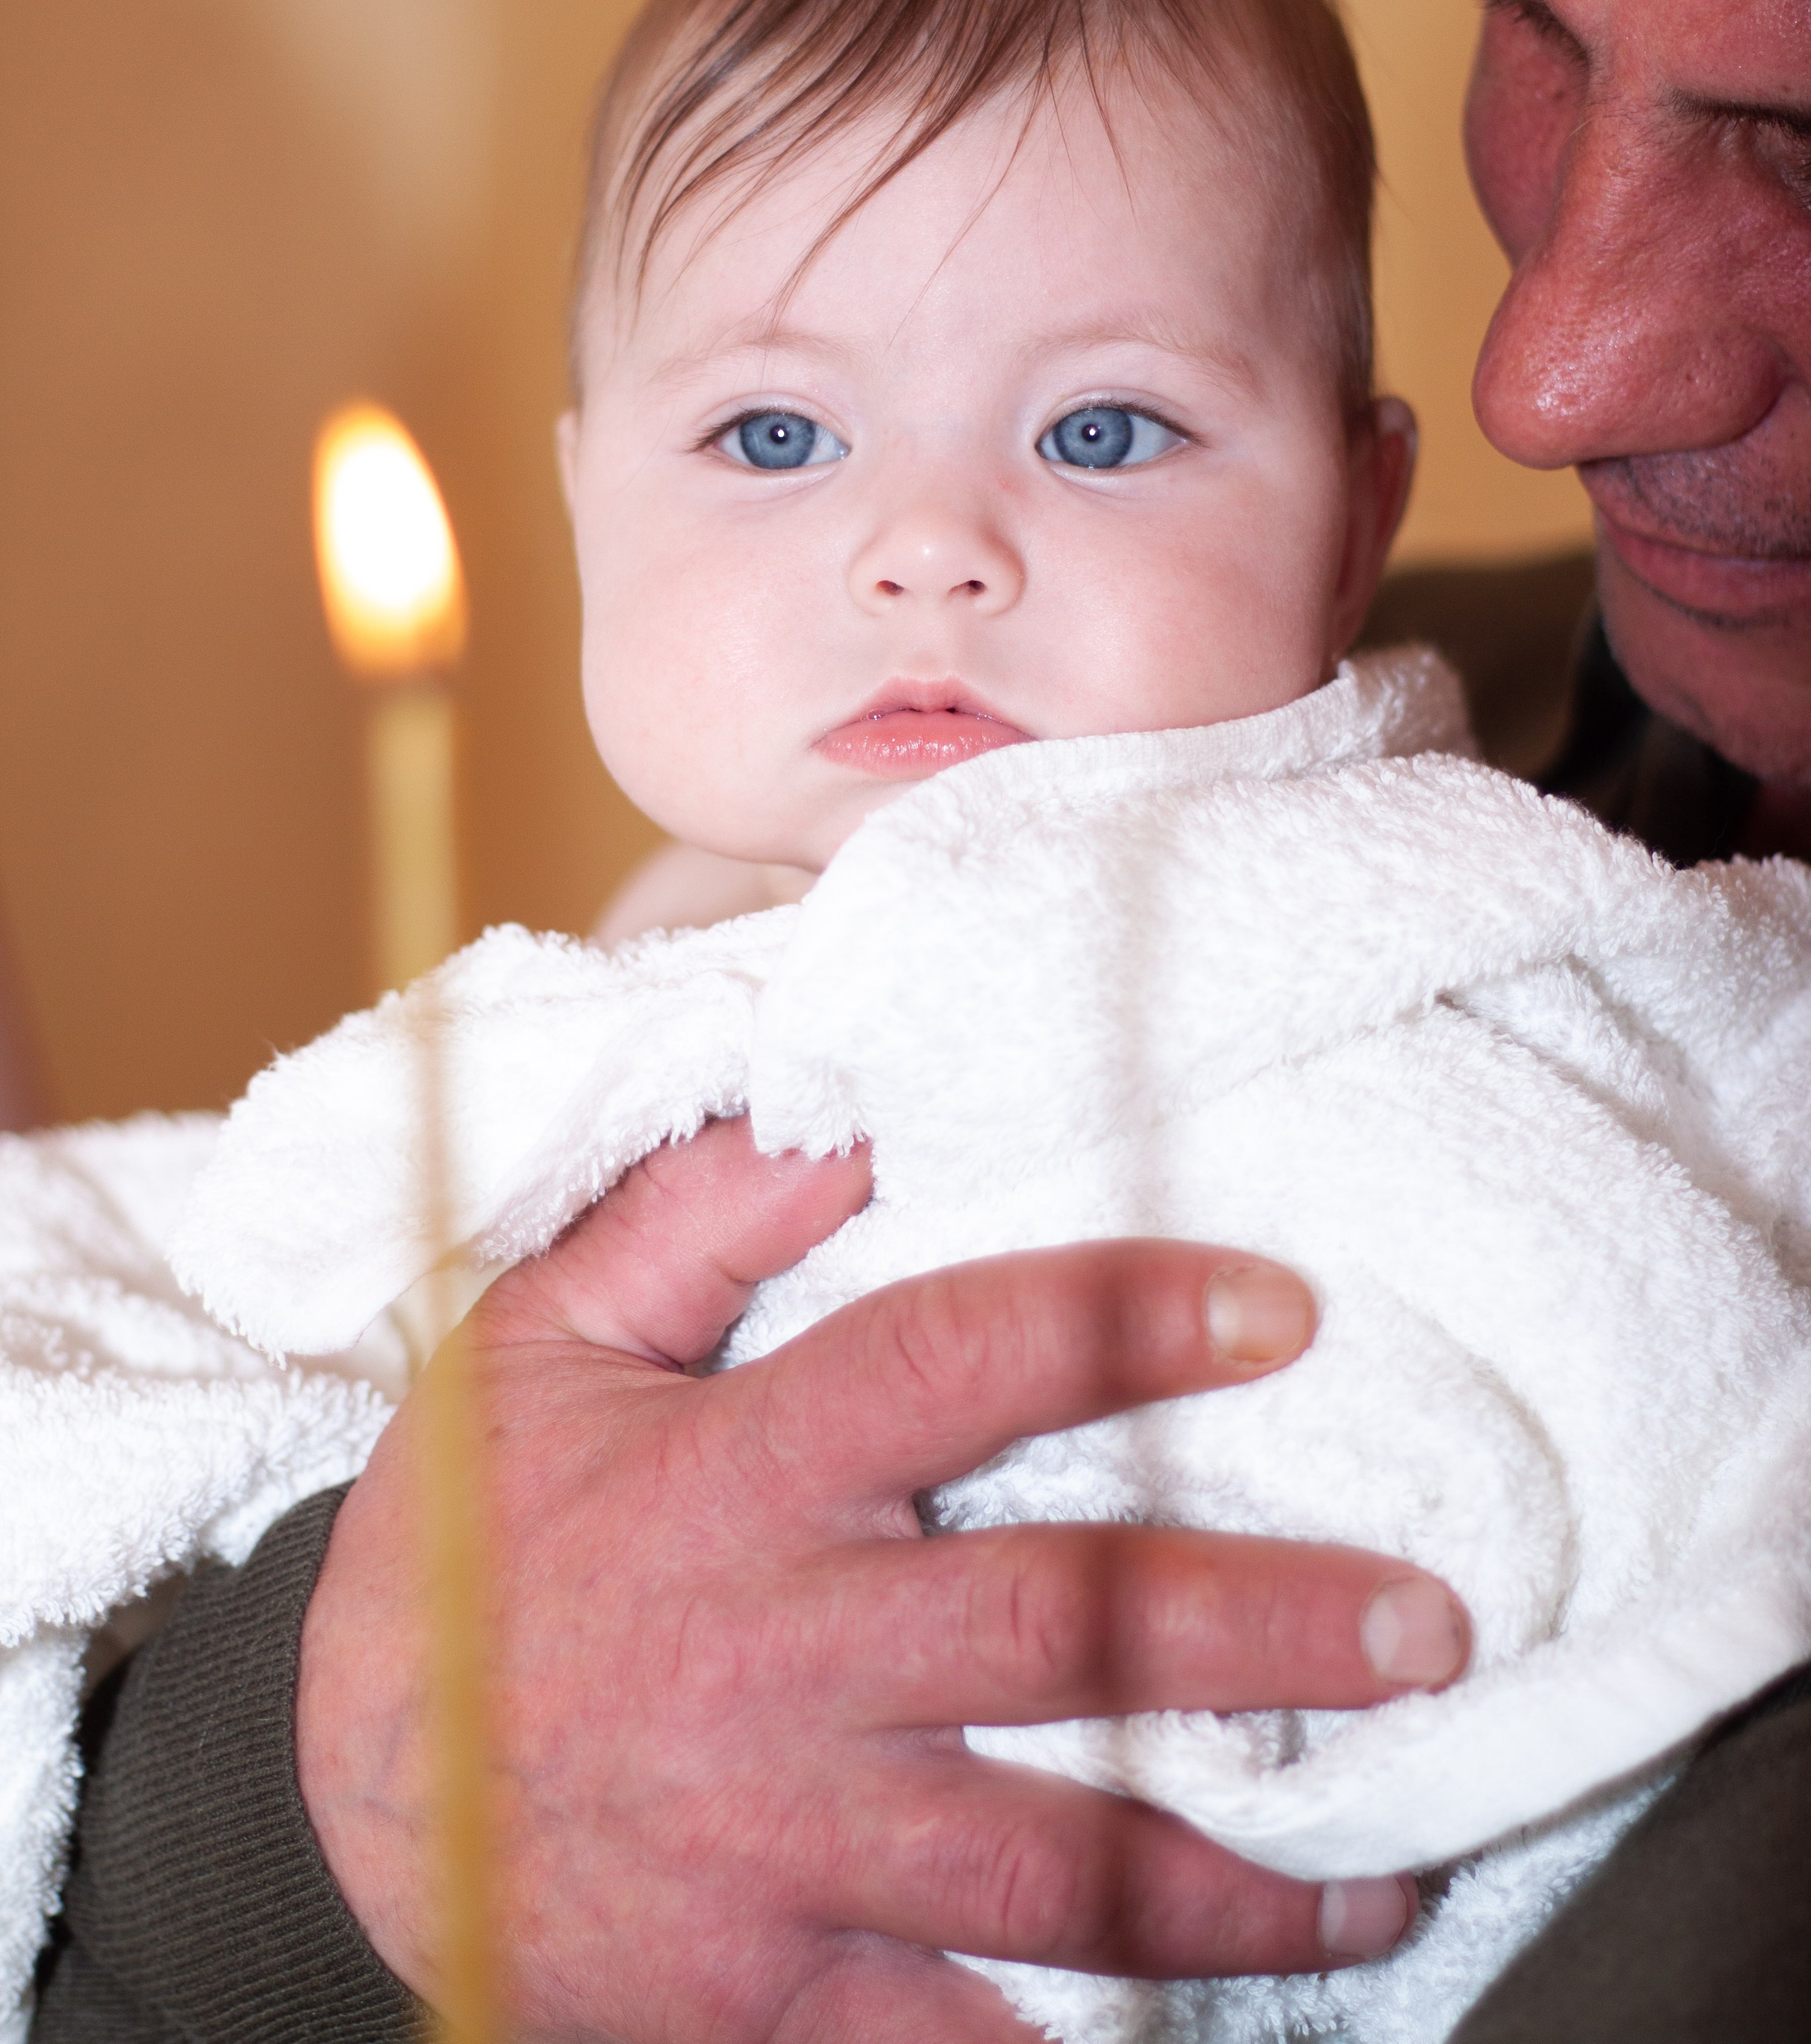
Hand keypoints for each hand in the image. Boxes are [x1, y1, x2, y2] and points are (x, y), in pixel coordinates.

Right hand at [297, 1121, 1468, 2040]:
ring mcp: (785, 1844)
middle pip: (1058, 1626)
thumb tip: (849, 1114)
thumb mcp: (539, 1344)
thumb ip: (692, 1220)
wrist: (343, 1808)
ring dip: (1238, 1875)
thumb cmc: (470, 1552)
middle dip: (1256, 1626)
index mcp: (738, 1477)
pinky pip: (953, 2041)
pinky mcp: (769, 1997)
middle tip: (1432, 1628)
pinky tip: (1208, 2036)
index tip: (1283, 1307)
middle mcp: (784, 1657)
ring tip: (1391, 1877)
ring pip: (1052, 1863)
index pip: (956, 1364)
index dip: (1124, 1322)